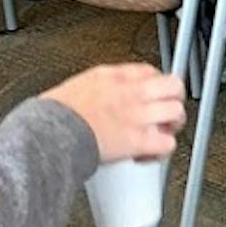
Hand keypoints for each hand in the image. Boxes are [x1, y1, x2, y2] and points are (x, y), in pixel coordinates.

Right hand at [45, 63, 186, 165]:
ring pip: (176, 112)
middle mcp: (131, 92)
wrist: (49, 134)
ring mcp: (137, 115)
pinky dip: (162, 151)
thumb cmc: (53, 115)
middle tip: (167, 112)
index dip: (156, 85)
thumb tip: (92, 99)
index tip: (152, 95)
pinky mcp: (138, 140)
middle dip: (174, 99)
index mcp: (113, 76)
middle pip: (173, 85)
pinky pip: (167, 143)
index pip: (149, 71)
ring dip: (172, 125)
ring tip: (161, 134)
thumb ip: (93, 90)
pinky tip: (148, 155)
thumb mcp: (75, 87)